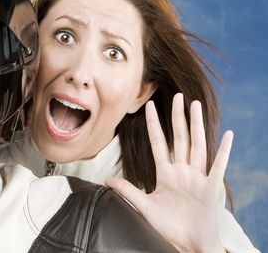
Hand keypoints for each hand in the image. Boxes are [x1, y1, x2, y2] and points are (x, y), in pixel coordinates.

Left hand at [105, 93, 232, 252]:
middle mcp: (182, 172)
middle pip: (180, 138)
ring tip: (196, 105)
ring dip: (197, 125)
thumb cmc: (169, 226)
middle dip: (178, 117)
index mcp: (166, 174)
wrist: (188, 244)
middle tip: (178, 96)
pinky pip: (217, 167)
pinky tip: (227, 134)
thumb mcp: (144, 206)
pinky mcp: (210, 189)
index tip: (148, 106)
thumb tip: (106, 180)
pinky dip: (223, 151)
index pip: (158, 143)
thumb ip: (128, 191)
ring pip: (197, 146)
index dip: (153, 124)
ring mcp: (197, 178)